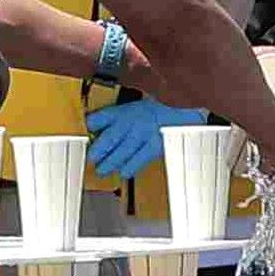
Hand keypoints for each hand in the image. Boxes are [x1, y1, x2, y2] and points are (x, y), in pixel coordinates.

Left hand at [85, 98, 207, 185]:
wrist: (190, 108)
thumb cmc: (165, 107)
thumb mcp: (140, 103)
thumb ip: (122, 114)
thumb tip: (100, 124)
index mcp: (126, 109)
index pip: (100, 118)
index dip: (90, 126)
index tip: (84, 133)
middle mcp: (132, 121)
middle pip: (107, 139)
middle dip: (97, 151)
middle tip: (91, 158)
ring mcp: (143, 134)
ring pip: (120, 152)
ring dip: (109, 163)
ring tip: (101, 170)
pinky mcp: (155, 146)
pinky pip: (138, 160)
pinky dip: (129, 167)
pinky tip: (123, 172)